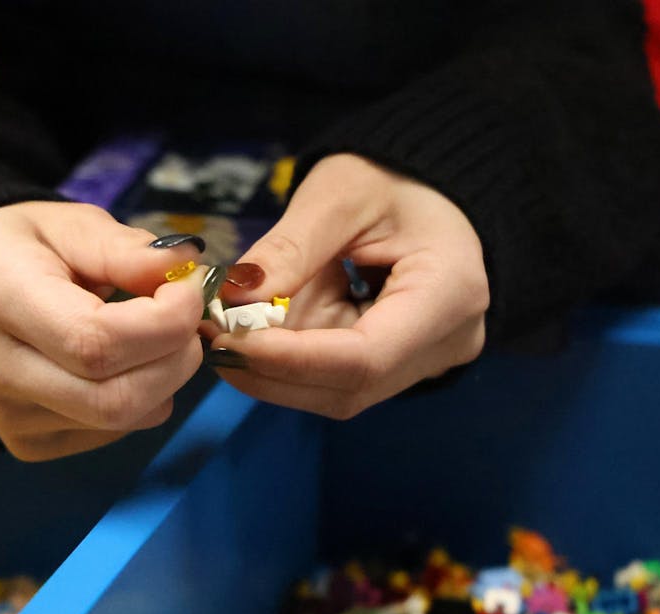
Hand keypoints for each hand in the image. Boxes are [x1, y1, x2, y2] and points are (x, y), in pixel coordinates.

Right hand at [0, 201, 206, 459]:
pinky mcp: (26, 443)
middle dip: (177, 359)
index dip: (164, 323)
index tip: (187, 290)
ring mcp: (8, 416)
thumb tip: (186, 267)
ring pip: (122, 422)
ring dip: (164, 379)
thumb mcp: (66, 223)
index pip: (96, 343)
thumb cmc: (13, 250)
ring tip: (154, 335)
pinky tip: (125, 364)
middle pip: (115, 399)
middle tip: (184, 318)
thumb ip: (126, 248)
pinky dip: (141, 400)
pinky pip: (112, 433)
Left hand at [209, 153, 488, 418]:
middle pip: (349, 387)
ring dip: (273, 367)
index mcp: (449, 294)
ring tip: (226, 329)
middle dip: (271, 368)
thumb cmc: (392, 177)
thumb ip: (289, 249)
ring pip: (336, 391)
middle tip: (210, 337)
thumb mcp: (338, 195)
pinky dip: (288, 359)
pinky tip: (255, 331)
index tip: (226, 341)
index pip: (365, 358)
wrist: (428, 186)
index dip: (291, 360)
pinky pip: (336, 377)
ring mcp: (425, 360)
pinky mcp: (399, 363)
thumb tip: (232, 301)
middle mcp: (446, 343)